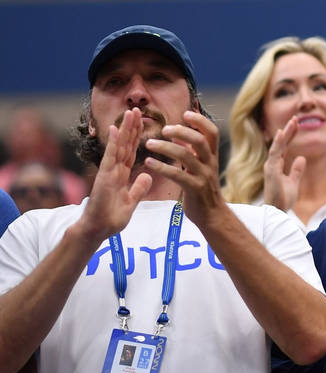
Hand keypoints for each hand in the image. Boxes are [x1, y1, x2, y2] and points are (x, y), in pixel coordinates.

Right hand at [75, 107, 151, 241]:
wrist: (97, 230)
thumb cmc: (111, 218)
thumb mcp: (131, 202)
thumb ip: (138, 188)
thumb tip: (148, 175)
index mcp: (122, 175)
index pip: (131, 152)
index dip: (136, 137)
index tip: (142, 122)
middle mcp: (114, 170)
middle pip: (125, 144)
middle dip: (131, 127)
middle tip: (137, 109)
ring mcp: (108, 172)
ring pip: (118, 146)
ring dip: (124, 129)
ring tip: (130, 112)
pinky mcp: (104, 177)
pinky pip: (110, 157)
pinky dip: (113, 143)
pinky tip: (116, 130)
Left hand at [144, 111, 226, 228]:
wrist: (212, 215)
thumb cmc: (203, 189)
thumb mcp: (200, 167)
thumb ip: (190, 151)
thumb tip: (176, 134)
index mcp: (212, 156)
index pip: (212, 132)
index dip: (200, 121)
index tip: (185, 113)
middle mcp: (210, 164)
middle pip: (199, 140)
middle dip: (181, 131)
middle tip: (164, 129)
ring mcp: (204, 176)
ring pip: (186, 156)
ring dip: (166, 147)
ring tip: (149, 144)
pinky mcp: (195, 189)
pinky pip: (177, 175)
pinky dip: (161, 167)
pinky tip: (148, 162)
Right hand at [263, 119, 305, 210]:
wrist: (277, 212)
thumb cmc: (283, 199)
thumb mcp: (294, 183)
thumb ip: (296, 170)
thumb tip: (301, 158)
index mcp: (277, 165)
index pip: (284, 146)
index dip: (290, 135)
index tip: (297, 124)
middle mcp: (272, 164)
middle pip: (281, 144)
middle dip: (288, 131)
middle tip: (296, 118)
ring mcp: (270, 167)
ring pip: (277, 146)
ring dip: (285, 134)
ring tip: (292, 122)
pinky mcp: (271, 172)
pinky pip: (274, 155)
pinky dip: (278, 143)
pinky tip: (282, 133)